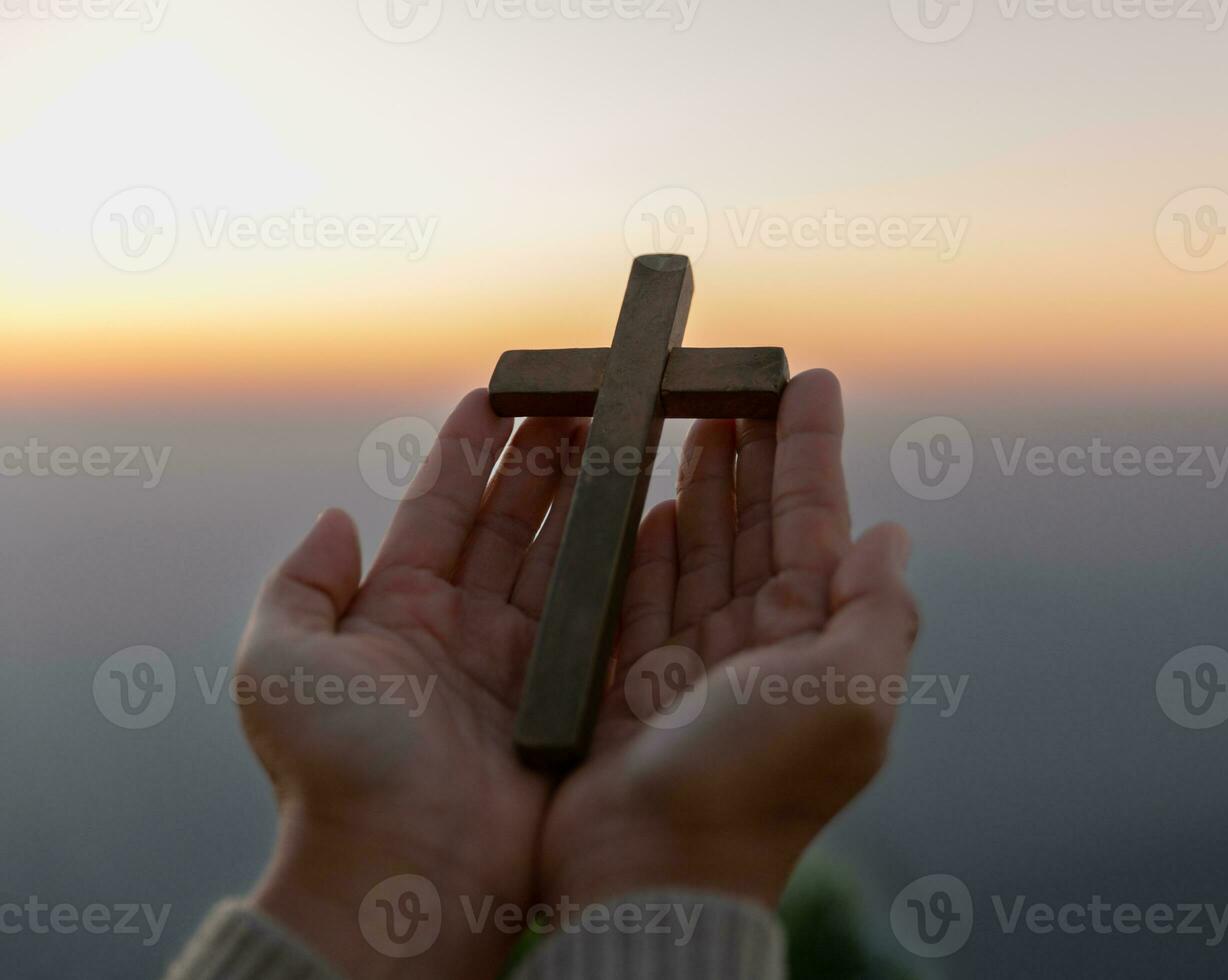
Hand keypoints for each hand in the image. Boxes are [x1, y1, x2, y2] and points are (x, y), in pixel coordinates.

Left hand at [240, 392, 585, 979]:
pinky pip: (607, 615)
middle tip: (584, 397)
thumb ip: (301, 584)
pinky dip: (630, 564)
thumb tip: (334, 517)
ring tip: (623, 433)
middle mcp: (465, 631)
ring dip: (592, 495)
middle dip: (547, 458)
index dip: (469, 450)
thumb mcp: (278, 663)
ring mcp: (524, 664)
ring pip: (564, 557)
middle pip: (513, 523)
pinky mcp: (573, 697)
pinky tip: (655, 516)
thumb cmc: (335, 772)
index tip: (498, 390)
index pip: (441, 509)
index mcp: (398, 614)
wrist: (403, 873)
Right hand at [538, 369, 919, 909]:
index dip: (811, 447)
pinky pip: (639, 597)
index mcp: (818, 638)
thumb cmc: (759, 780)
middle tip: (731, 380)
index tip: (806, 377)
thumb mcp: (850, 691)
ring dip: (695, 484)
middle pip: (753, 525)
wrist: (661, 872)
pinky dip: (644, 548)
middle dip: (748, 451)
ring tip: (687, 417)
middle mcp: (762, 645)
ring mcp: (696, 665)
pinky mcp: (631, 684)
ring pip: (697, 551)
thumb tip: (892, 534)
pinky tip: (646, 504)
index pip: (815, 517)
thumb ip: (878, 608)